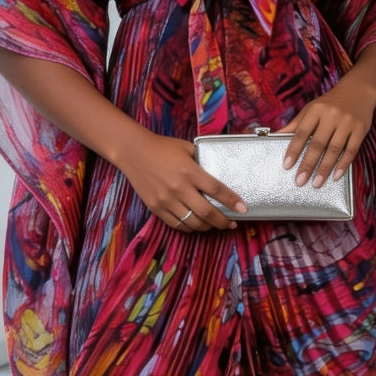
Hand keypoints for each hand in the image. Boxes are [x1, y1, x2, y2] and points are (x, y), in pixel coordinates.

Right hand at [116, 130, 247, 231]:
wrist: (133, 152)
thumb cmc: (162, 147)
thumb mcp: (187, 148)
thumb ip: (202, 160)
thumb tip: (218, 172)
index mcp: (189, 171)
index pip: (217, 190)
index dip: (232, 201)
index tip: (243, 209)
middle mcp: (179, 188)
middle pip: (207, 213)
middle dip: (223, 221)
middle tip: (231, 223)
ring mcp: (166, 200)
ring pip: (193, 223)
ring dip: (208, 227)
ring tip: (215, 224)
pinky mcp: (156, 208)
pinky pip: (177, 224)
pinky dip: (190, 227)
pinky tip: (196, 224)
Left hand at [277, 78, 375, 187]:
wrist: (358, 90)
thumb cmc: (330, 103)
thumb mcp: (311, 109)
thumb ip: (296, 124)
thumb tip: (276, 136)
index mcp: (316, 110)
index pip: (302, 132)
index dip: (294, 149)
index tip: (287, 165)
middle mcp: (331, 115)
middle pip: (318, 143)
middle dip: (308, 164)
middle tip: (300, 180)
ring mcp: (347, 122)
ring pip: (334, 149)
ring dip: (324, 168)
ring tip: (316, 183)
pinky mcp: (361, 129)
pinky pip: (351, 150)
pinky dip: (343, 164)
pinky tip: (335, 176)